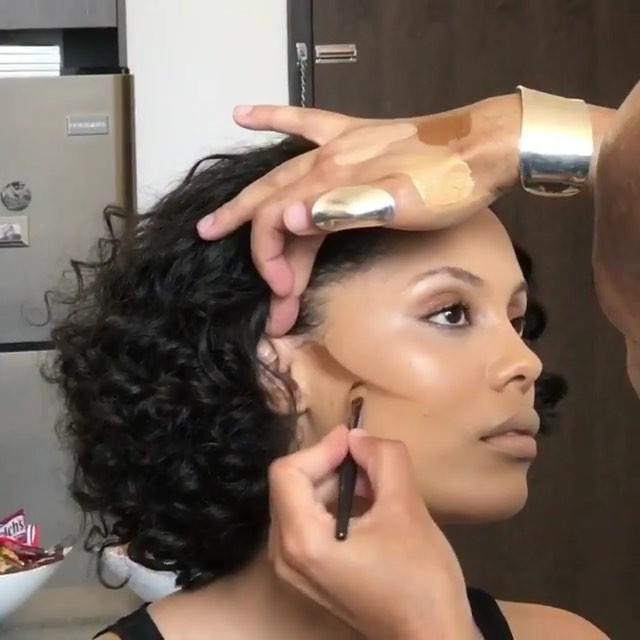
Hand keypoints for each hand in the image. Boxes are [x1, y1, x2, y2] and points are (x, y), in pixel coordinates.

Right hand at [197, 97, 520, 335]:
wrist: (488, 145)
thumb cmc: (453, 182)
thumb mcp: (403, 206)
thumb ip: (343, 210)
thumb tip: (290, 220)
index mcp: (331, 181)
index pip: (276, 223)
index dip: (271, 261)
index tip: (284, 296)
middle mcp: (326, 162)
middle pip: (271, 206)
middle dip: (258, 249)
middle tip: (248, 277)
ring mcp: (339, 147)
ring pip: (282, 181)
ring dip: (256, 210)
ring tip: (219, 222)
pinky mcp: (356, 139)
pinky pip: (305, 123)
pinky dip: (274, 118)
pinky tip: (247, 115)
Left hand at [267, 427, 476, 639]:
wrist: (430, 637)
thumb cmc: (420, 578)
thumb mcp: (406, 507)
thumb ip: (383, 458)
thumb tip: (357, 438)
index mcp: (302, 541)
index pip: (287, 472)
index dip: (321, 448)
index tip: (355, 443)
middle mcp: (285, 556)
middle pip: (290, 485)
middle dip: (329, 465)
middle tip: (368, 462)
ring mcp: (293, 569)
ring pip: (298, 502)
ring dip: (332, 483)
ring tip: (372, 484)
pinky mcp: (307, 574)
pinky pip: (306, 522)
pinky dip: (331, 504)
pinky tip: (366, 507)